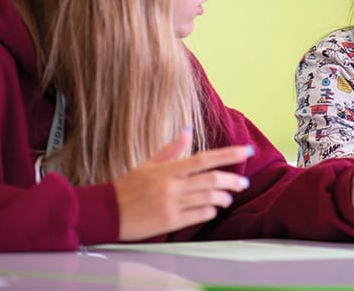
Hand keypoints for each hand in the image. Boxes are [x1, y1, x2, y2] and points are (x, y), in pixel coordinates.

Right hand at [114, 130, 251, 240]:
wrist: (106, 211)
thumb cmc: (128, 187)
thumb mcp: (148, 164)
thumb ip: (171, 150)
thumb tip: (188, 131)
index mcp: (168, 169)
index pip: (204, 159)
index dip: (228, 154)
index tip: (246, 151)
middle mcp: (171, 185)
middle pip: (211, 180)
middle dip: (232, 180)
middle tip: (244, 183)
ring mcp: (171, 204)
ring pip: (208, 198)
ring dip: (224, 198)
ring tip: (228, 197)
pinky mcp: (169, 222)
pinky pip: (198, 215)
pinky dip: (210, 211)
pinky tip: (212, 209)